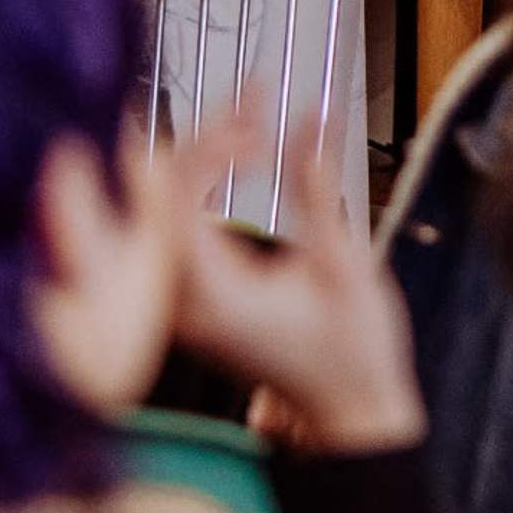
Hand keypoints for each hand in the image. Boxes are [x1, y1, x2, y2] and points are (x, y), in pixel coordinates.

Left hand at [167, 90, 425, 457]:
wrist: (350, 416)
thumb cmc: (352, 353)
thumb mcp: (343, 263)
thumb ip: (317, 186)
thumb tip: (313, 115)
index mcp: (213, 293)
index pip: (180, 190)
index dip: (214, 137)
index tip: (262, 108)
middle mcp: (183, 301)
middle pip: (159, 193)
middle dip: (204, 135)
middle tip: (252, 97)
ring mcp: (184, 305)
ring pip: (164, 209)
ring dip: (202, 156)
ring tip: (247, 115)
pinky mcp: (195, 303)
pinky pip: (178, 229)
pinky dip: (203, 185)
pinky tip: (237, 158)